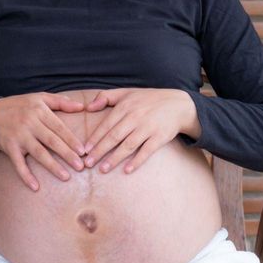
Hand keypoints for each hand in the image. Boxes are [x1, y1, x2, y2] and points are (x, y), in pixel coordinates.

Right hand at [0, 92, 87, 191]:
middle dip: (67, 154)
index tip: (83, 151)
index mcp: (39, 111)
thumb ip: (61, 102)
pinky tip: (35, 187)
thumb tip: (82, 106)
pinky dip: (26, 175)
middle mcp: (30, 123)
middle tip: (80, 166)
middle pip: (51, 141)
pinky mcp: (9, 147)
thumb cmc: (19, 106)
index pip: (59, 127)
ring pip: (38, 153)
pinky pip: (18, 164)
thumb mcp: (39, 97)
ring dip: (52, 166)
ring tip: (66, 177)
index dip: (71, 140)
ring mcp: (19, 136)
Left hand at [80, 88, 196, 174]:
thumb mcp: (127, 92)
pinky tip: (127, 170)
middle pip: (114, 137)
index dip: (95, 138)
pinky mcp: (160, 137)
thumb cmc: (148, 99)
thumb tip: (88, 107)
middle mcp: (136, 117)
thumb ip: (106, 97)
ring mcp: (148, 127)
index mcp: (125, 106)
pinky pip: (147, 151)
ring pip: (128, 145)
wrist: (178, 104)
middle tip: (88, 163)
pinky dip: (137, 161)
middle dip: (100, 151)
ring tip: (103, 169)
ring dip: (115, 158)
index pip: (106, 125)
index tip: (84, 150)